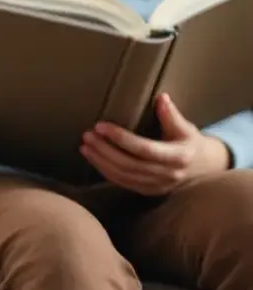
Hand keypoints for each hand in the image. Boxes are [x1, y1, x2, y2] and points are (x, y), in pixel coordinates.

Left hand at [80, 92, 231, 195]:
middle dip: (105, 150)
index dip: (121, 138)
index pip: (145, 149)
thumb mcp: (185, 127)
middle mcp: (168, 174)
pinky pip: (123, 183)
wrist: (204, 167)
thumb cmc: (191, 142)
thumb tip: (161, 97)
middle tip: (88, 135)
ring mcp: (158, 186)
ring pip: (124, 176)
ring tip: (85, 146)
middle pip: (130, 164)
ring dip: (101, 161)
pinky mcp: (149, 192)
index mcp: (178, 157)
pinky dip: (106, 171)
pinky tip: (93, 158)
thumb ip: (171, 114)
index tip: (101, 126)